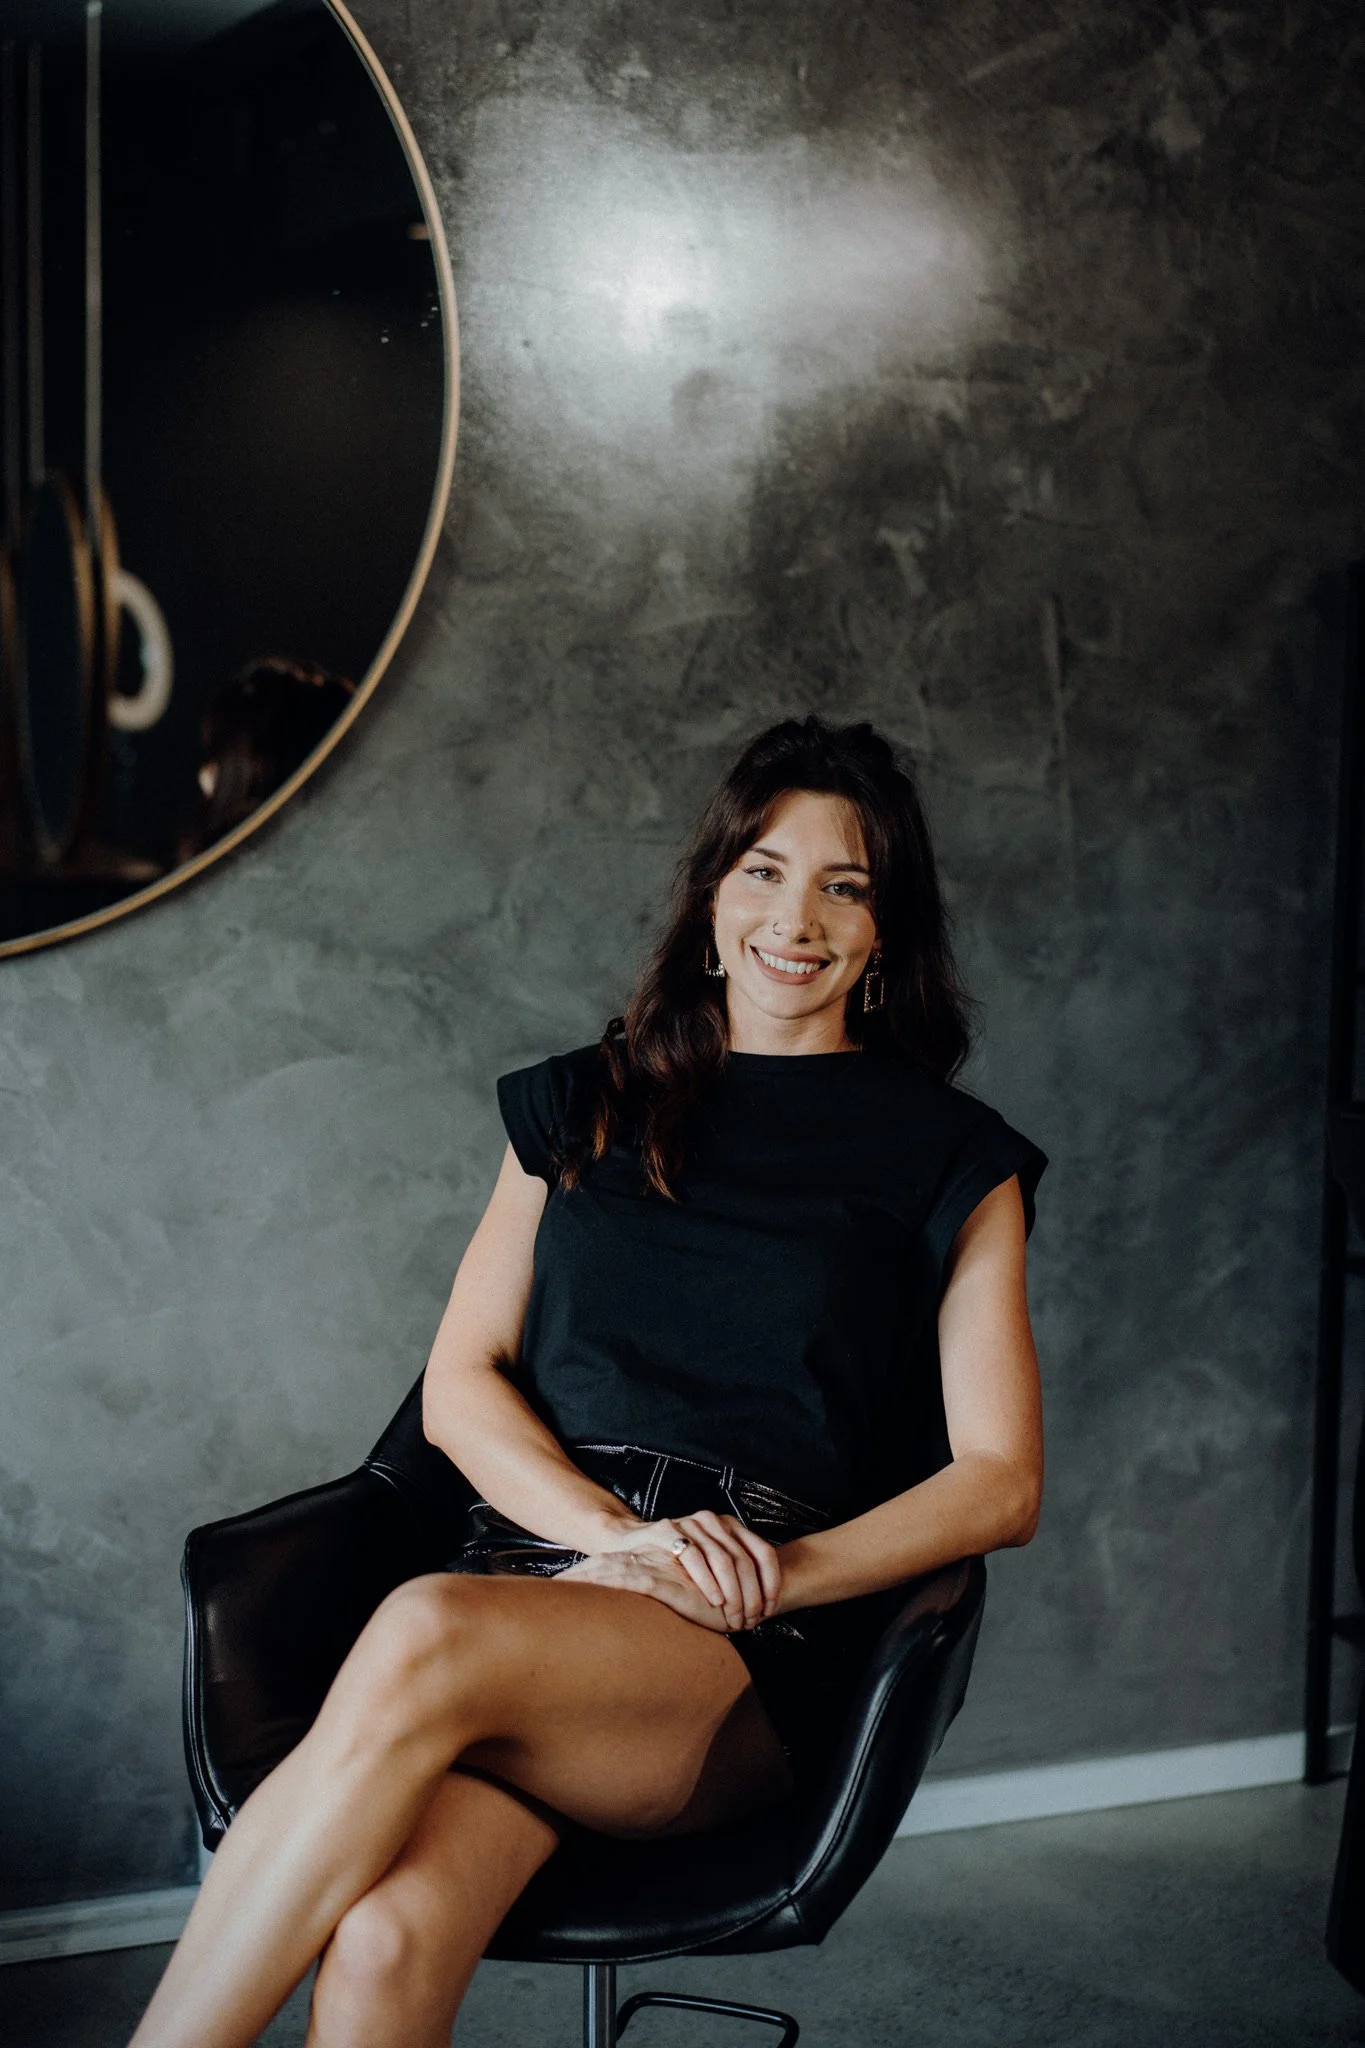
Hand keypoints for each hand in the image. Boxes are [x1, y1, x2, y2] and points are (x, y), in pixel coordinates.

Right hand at [590, 1510, 781, 1630]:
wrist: (630, 1547)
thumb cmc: (676, 1566)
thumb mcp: (713, 1566)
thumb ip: (735, 1575)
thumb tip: (767, 1606)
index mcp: (732, 1526)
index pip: (764, 1553)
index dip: (772, 1583)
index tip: (771, 1609)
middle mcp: (715, 1521)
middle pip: (746, 1560)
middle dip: (752, 1595)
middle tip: (751, 1620)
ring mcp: (691, 1523)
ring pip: (724, 1559)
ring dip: (733, 1593)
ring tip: (734, 1617)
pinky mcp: (668, 1529)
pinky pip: (694, 1556)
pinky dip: (707, 1580)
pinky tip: (714, 1600)